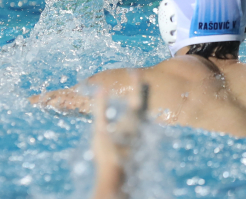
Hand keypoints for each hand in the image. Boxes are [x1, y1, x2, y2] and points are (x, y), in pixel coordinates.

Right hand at [91, 74, 147, 198]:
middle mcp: (141, 125)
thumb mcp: (100, 128)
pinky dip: (140, 115)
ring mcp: (143, 134)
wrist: (118, 175)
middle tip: (141, 80)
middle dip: (142, 90)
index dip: (136, 83)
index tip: (135, 71)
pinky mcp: (141, 142)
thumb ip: (100, 107)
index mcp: (131, 120)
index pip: (136, 96)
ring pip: (145, 114)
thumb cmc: (107, 151)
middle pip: (145, 103)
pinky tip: (136, 118)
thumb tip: (101, 89)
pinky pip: (143, 124)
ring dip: (141, 102)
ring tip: (138, 95)